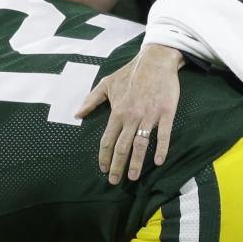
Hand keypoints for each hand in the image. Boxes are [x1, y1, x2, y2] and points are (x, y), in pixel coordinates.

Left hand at [77, 45, 182, 183]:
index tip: (102, 169)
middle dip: (117, 166)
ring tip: (133, 177)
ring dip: (137, 163)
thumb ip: (91, 100)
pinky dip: (161, 148)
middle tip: (114, 181)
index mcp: (117, 112)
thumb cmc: (130, 72)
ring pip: (141, 144)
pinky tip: (159, 161)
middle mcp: (131, 116)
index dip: (104, 157)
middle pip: (122, 147)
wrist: (155, 60)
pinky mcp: (165, 112)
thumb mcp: (107, 83)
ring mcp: (149, 115)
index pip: (107, 140)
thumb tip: (77, 113)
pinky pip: (163, 134)